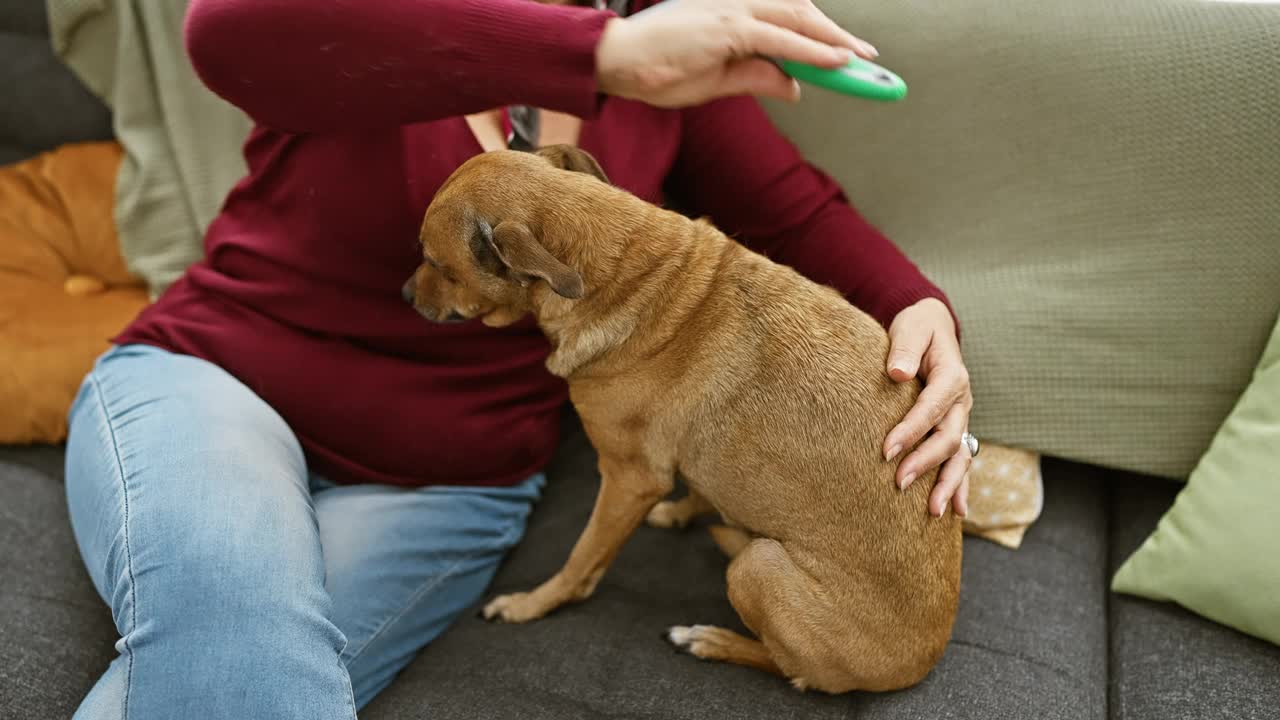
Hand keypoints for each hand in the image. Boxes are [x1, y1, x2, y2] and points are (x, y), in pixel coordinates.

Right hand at [595, 0, 876, 107]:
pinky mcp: (728, 27)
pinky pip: (781, 38)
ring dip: (835, 42)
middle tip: (869, 59)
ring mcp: (734, 12)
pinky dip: (813, 51)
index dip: (823, 38)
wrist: (618, 62)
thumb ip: (758, 78)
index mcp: (736, 14)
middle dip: (839, 38)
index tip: (850, 56)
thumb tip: (796, 85)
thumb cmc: (658, 68)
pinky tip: (837, 62)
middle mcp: (739, 4)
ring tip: (863, 62)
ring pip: (799, 20)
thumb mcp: (718, 82)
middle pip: (802, 15)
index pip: (789, 22)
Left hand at [883, 298, 972, 517]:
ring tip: (932, 511)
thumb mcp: (911, 328)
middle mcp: (961, 401)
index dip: (911, 430)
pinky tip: (957, 512)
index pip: (931, 408)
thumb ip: (904, 348)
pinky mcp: (956, 428)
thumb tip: (896, 373)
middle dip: (925, 462)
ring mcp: (961, 417)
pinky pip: (961, 460)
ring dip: (948, 484)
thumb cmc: (917, 328)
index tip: (886, 450)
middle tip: (899, 483)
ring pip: (960, 455)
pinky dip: (961, 485)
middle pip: (948, 437)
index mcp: (952, 375)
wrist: (933, 328)